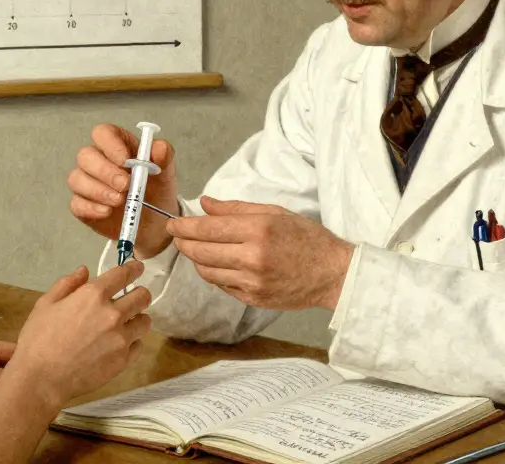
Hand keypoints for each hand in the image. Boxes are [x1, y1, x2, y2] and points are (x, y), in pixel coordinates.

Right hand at [1, 261, 152, 409]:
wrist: (41, 379)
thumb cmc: (38, 339)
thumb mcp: (46, 304)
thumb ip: (67, 284)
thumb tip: (85, 271)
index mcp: (93, 295)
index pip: (123, 275)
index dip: (133, 269)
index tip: (137, 268)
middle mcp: (113, 314)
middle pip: (142, 297)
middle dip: (140, 294)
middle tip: (134, 298)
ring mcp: (121, 338)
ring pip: (145, 322)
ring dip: (138, 319)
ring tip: (127, 324)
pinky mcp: (123, 360)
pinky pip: (138, 345)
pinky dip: (132, 342)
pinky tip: (120, 345)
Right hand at [69, 124, 178, 258]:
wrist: (155, 220)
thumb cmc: (156, 189)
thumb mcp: (165, 173)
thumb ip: (164, 157)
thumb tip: (160, 147)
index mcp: (117, 145)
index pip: (103, 133)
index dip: (110, 144)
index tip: (125, 160)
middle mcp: (98, 160)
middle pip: (85, 155)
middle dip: (104, 171)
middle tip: (125, 185)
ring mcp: (88, 182)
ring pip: (77, 179)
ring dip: (98, 190)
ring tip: (119, 201)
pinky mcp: (83, 204)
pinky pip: (76, 203)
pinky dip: (91, 208)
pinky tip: (107, 212)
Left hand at [166, 196, 354, 310]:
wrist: (332, 273)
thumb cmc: (306, 238)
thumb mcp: (274, 212)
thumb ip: (235, 209)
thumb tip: (204, 204)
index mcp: (258, 230)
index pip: (208, 228)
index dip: (185, 226)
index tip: (172, 223)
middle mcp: (252, 258)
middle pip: (201, 252)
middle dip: (183, 242)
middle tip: (177, 235)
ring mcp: (251, 282)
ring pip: (207, 271)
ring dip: (195, 259)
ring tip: (195, 248)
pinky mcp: (252, 299)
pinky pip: (221, 285)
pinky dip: (213, 273)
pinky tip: (216, 264)